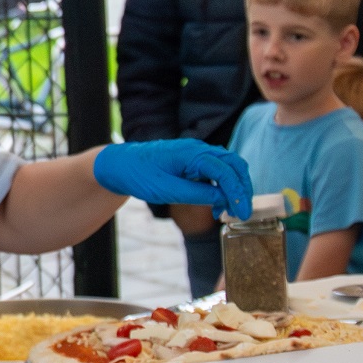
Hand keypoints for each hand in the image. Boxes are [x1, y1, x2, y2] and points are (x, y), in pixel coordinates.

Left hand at [94, 139, 252, 218]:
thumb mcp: (168, 190)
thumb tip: (223, 199)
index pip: (226, 171)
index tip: (242, 213)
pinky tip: (216, 204)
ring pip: (227, 166)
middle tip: (242, 212)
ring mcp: (196, 153)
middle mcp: (198, 149)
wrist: (120, 165)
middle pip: (234, 164)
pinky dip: (221, 186)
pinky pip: (215, 170)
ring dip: (233, 187)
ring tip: (228, 211)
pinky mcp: (193, 160)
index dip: (237, 193)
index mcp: (192, 153)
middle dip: (242, 188)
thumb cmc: (140, 175)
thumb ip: (197, 194)